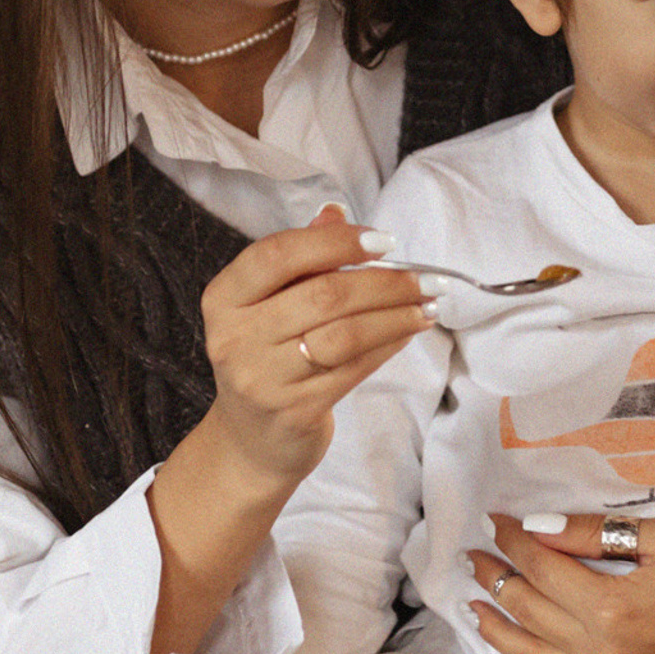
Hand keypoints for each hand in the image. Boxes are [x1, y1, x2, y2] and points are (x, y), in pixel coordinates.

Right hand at [195, 205, 432, 490]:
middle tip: (428, 278)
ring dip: (396, 316)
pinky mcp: (293, 411)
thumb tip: (336, 213)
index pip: (277, 255)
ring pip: (345, 334)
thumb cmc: (269, 356)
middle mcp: (234, 338)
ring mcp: (261, 379)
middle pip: (323, 295)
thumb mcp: (271, 305)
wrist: (251, 440)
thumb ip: (302, 259)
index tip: (385, 241)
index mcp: (224, 299)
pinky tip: (409, 331)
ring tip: (430, 305)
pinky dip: (389, 345)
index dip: (335, 242)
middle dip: (385, 283)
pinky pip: (355, 369)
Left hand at [461, 512, 654, 653]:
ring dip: (501, 630)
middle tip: (475, 557)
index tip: (495, 522)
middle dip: (498, 580)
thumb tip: (537, 528)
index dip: (514, 542)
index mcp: (612, 608)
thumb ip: (594, 535)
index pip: (543, 569)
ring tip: (475, 606)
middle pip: (532, 612)